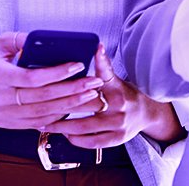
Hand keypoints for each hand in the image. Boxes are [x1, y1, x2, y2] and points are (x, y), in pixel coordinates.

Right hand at [0, 32, 104, 131]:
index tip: (78, 65)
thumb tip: (49, 40)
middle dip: (72, 91)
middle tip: (94, 83)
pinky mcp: (6, 124)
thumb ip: (23, 39)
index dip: (57, 73)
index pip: (33, 78)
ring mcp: (2, 114)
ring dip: (70, 106)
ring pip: (42, 114)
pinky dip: (56, 116)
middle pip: (43, 98)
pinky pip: (35, 123)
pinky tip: (72, 109)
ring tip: (90, 97)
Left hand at [43, 44, 182, 147]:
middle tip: (41, 104)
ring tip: (46, 124)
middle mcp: (119, 105)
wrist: (146, 113)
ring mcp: (118, 124)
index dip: (100, 60)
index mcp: (116, 86)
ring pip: (84, 127)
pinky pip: (92, 142)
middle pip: (85, 105)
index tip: (87, 54)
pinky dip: (76, 139)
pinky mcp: (117, 138)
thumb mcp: (114, 78)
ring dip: (63, 126)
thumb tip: (96, 46)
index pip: (105, 71)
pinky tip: (65, 134)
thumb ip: (102, 66)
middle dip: (60, 106)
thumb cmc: (124, 94)